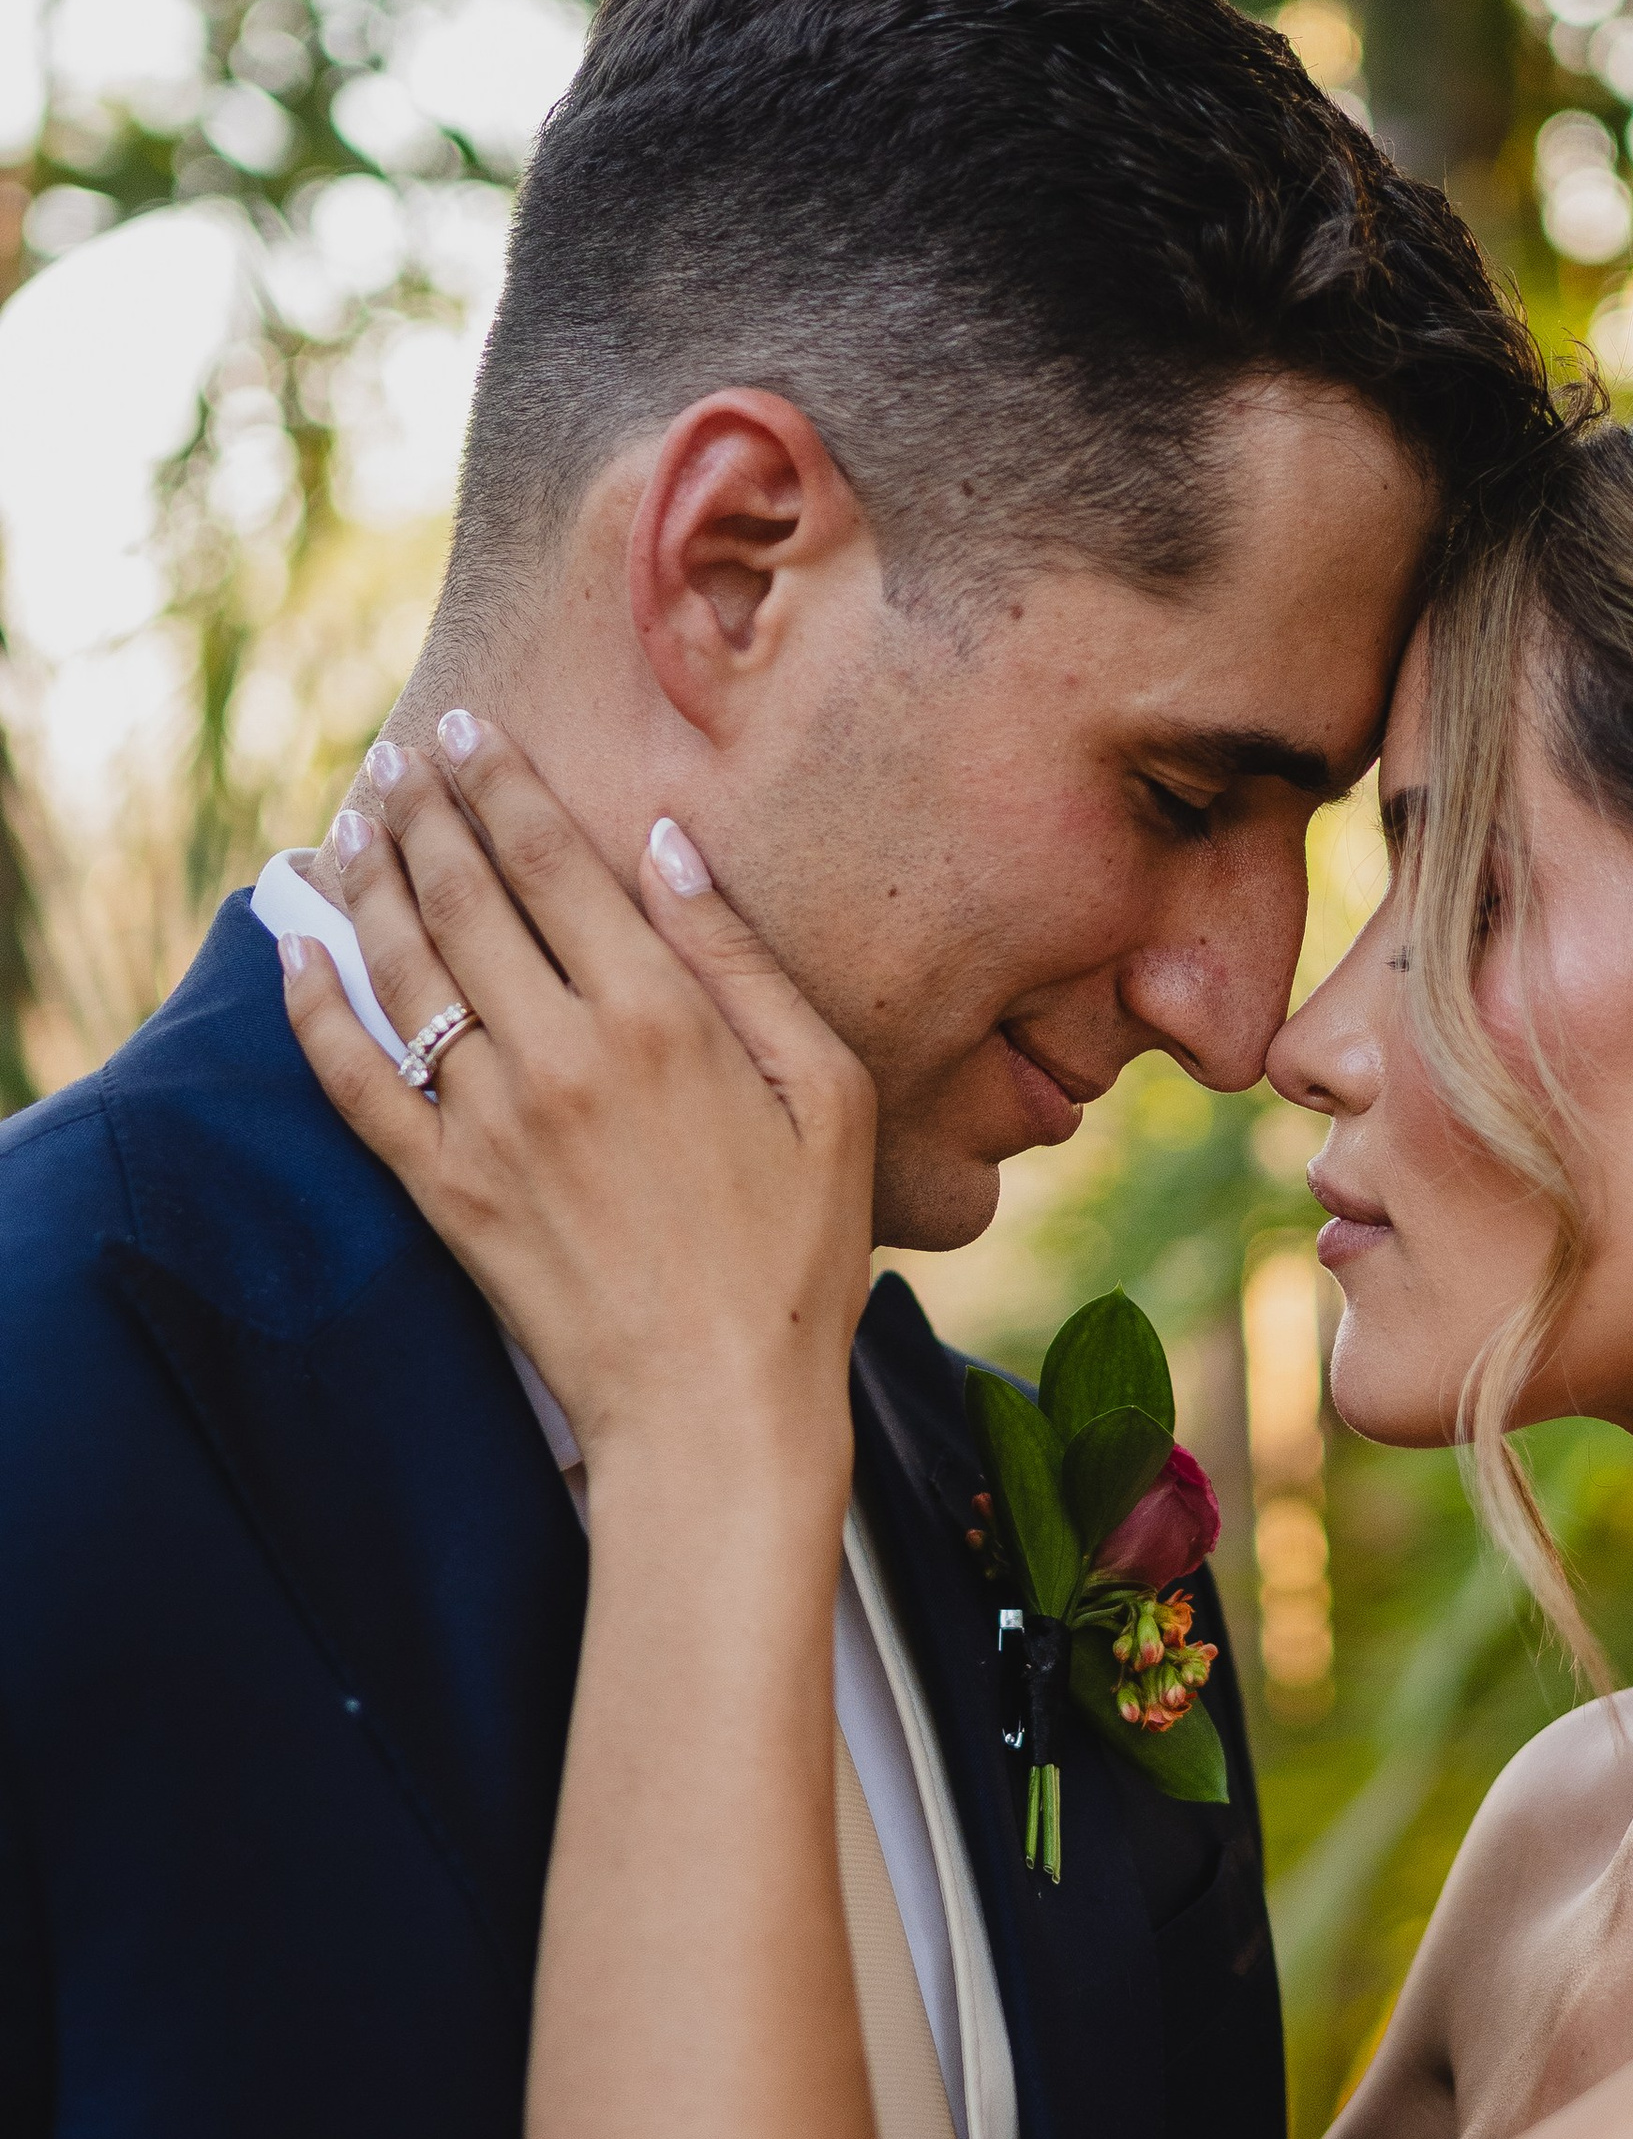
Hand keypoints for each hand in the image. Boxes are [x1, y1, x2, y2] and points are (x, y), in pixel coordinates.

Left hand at [280, 715, 875, 1488]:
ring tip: (352, 820)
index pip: (548, 860)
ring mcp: (488, 1122)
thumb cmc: (799, 1257)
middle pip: (458, 893)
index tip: (471, 730)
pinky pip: (351, 1076)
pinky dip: (313, 1002)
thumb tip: (669, 848)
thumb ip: (745, 964)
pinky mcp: (442, 1190)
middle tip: (399, 758)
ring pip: (397, 965)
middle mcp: (559, 1052)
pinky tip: (297, 946)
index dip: (501, 782)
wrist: (717, 1408)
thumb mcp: (828, 1096)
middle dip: (422, 808)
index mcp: (660, 1016)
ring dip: (364, 877)